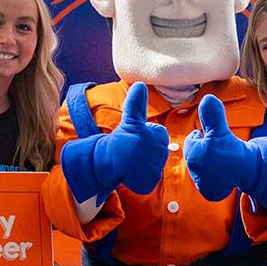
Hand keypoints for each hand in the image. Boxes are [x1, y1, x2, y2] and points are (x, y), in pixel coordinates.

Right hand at [61, 81, 168, 200]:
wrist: (105, 161)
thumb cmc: (120, 140)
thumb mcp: (130, 121)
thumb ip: (137, 104)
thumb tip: (140, 84)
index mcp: (157, 135)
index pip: (160, 136)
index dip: (146, 138)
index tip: (135, 139)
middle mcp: (158, 151)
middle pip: (160, 152)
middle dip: (147, 152)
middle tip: (133, 151)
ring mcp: (154, 167)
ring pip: (155, 166)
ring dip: (144, 166)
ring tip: (132, 162)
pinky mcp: (149, 181)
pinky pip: (150, 180)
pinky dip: (142, 179)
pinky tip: (132, 173)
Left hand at [183, 95, 266, 209]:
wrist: (250, 168)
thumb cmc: (233, 147)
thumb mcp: (221, 129)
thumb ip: (212, 114)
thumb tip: (207, 98)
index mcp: (193, 152)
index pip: (192, 139)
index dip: (205, 137)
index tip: (217, 140)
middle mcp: (194, 170)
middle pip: (195, 154)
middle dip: (205, 151)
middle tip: (220, 152)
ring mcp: (200, 183)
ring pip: (199, 168)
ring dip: (208, 164)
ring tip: (222, 162)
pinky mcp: (208, 193)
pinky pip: (205, 182)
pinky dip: (212, 178)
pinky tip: (222, 174)